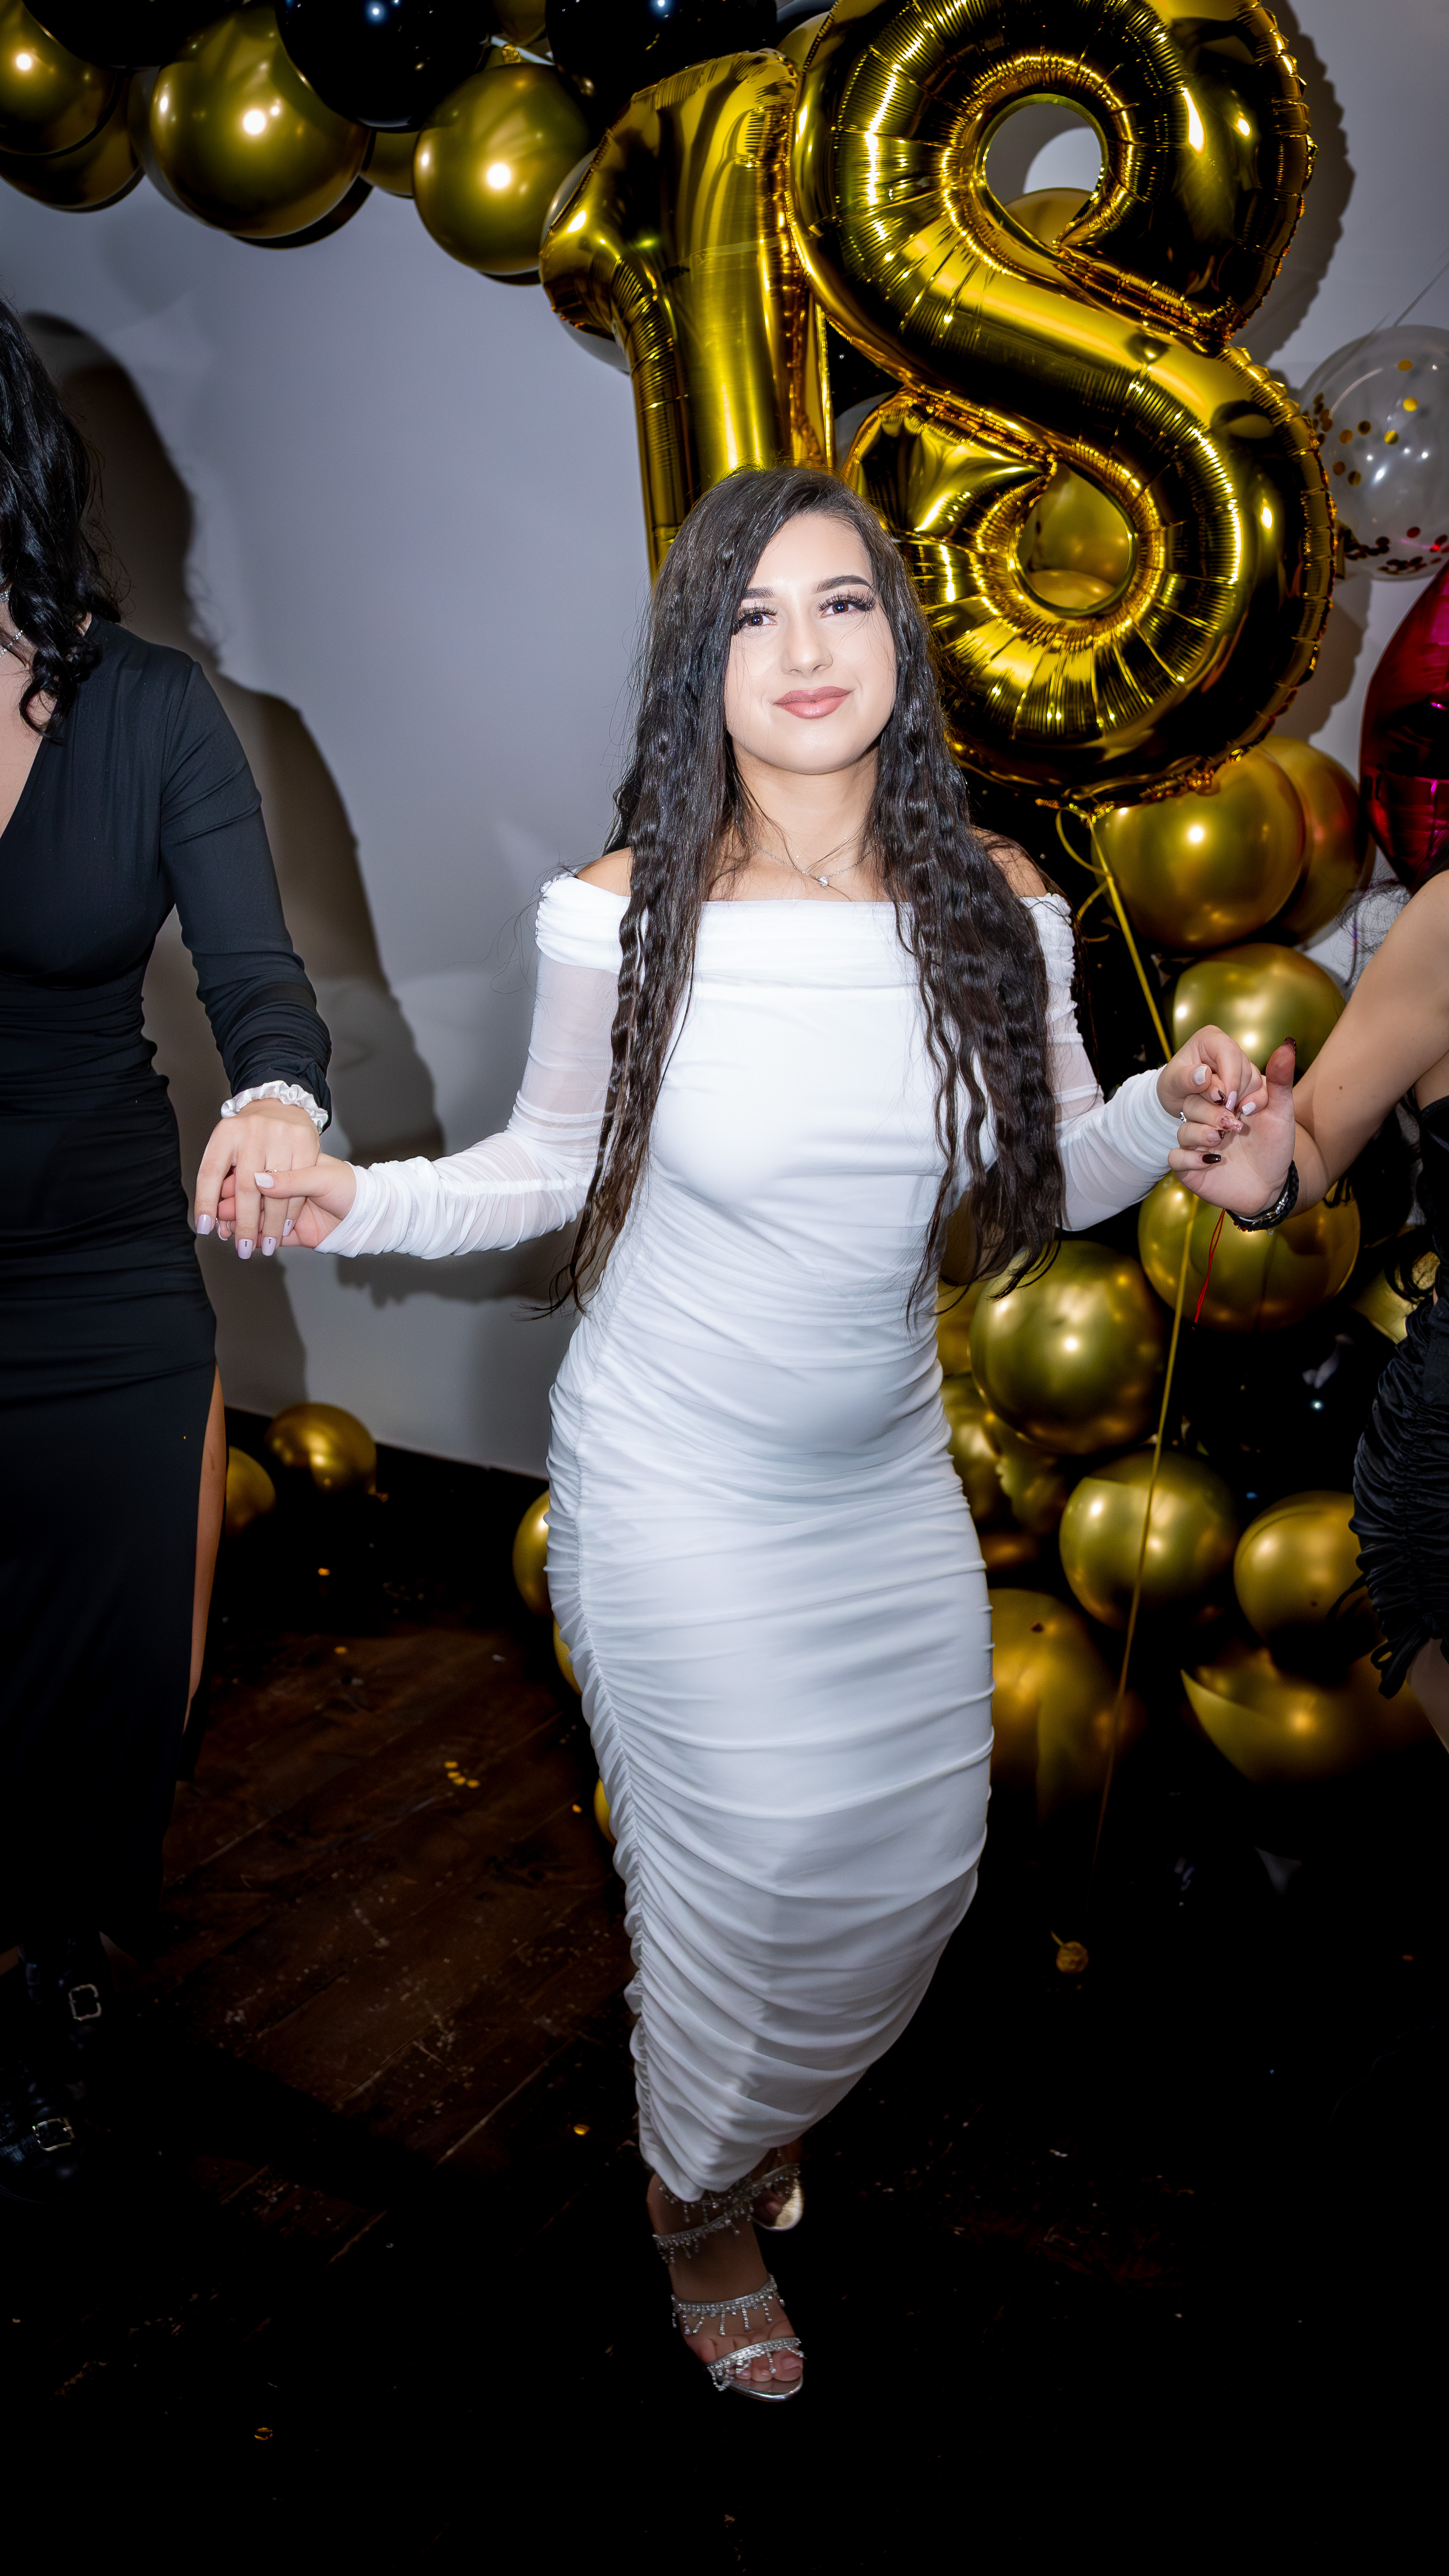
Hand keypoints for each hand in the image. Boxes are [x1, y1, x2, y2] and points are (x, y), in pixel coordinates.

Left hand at [196, 1100, 319, 1256]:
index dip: (206, 1202)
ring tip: (268, 1245)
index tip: (206, 1228)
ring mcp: (280, 1134)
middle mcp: (251, 1130)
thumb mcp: (229, 1149)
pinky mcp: (305, 1141)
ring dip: (271, 1224)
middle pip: (245, 1186)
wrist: (282, 1105)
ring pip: (274, 1190)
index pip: (210, 1172)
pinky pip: (299, 1184)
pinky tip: (286, 1226)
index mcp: (226, 1133)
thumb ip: (220, 1182)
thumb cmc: (250, 1137)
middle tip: (243, 1248)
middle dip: (245, 1223)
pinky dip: (292, 1210)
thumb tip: (212, 1222)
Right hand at [217, 1153, 357, 1247]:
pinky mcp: (292, 1234)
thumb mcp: (322, 1178)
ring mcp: (287, 1212)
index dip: (237, 1183)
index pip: (256, 1175)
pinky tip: (246, 1242)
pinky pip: (269, 1238)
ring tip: (227, 1231)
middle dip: (234, 1207)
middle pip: (252, 1199)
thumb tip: (259, 1180)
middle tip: (220, 1214)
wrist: (372, 1216)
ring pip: (257, 1219)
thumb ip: (292, 1180)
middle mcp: (285, 1190)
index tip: (222, 1191)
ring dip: (241, 1225)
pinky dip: (256, 1241)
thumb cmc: (352, 1187)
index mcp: (289, 1168)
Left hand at [1155, 1022, 1268, 1141]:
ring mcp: (1240, 1062)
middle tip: (1220, 1111)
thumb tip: (1204, 1075)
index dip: (1230, 1077)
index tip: (1224, 1101)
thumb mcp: (1171, 1084)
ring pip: (1253, 1080)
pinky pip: (1259, 1089)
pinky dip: (1250, 1103)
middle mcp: (1228, 1046)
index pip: (1229, 1052)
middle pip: (1244, 1068)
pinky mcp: (1248, 1077)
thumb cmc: (1173, 1086)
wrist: (1178, 1097)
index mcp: (1209, 1039)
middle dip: (1233, 1093)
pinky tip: (1239, 1111)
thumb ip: (1185, 1079)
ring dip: (1240, 1099)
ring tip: (1222, 1110)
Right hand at [1169, 1040, 1297, 1217]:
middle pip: (1190, 1104)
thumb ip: (1279, 1081)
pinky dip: (1191, 1159)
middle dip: (1211, 1113)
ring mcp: (1196, 1144)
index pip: (1208, 1083)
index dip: (1221, 1087)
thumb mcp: (1280, 1112)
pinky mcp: (1189, 1167)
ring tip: (1222, 1141)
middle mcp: (1206, 1120)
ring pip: (1182, 1130)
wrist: (1272, 1186)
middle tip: (1233, 1124)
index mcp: (1224, 1102)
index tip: (1241, 1102)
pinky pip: (1176, 1157)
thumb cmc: (1275, 1147)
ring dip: (1201, 1134)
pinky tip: (1212, 1162)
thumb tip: (1287, 1046)